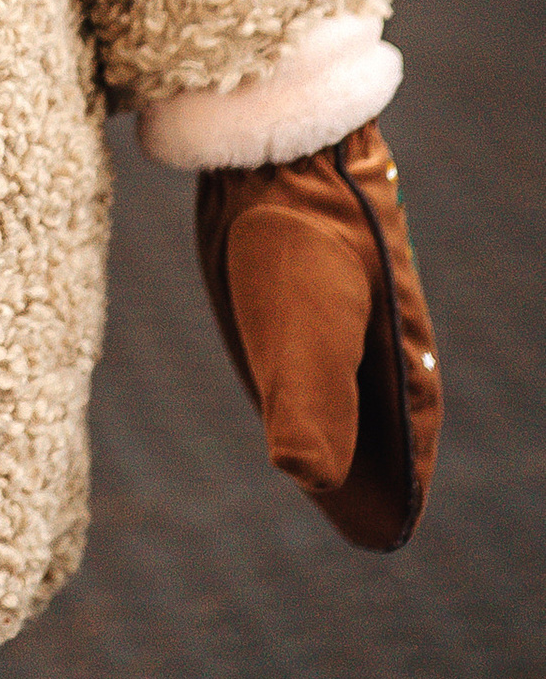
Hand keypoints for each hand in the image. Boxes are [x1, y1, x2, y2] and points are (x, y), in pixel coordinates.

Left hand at [196, 122, 439, 549]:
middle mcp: (381, 339)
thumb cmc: (294, 230)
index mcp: (400, 359)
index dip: (395, 492)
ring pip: (350, 383)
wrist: (271, 140)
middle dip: (370, 469)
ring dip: (342, 428)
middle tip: (352, 521)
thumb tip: (307, 476)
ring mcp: (346, 309)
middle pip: (382, 419)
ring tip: (324, 478)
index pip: (407, 446)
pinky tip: (292, 396)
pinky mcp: (307, 281)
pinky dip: (312, 381)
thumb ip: (309, 396)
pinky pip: (317, 348)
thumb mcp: (300, 317)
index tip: (379, 538)